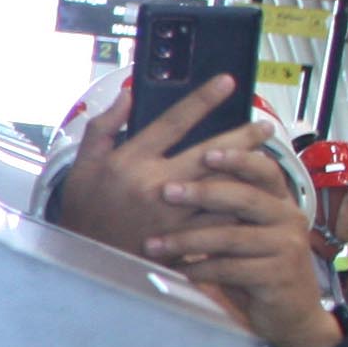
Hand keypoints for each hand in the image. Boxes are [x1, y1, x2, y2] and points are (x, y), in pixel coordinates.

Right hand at [51, 76, 250, 258]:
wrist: (85, 264)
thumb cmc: (84, 213)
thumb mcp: (82, 166)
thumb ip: (103, 128)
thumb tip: (127, 96)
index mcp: (129, 161)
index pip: (173, 122)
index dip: (203, 99)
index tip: (227, 82)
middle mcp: (154, 185)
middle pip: (211, 153)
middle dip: (244, 136)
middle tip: (265, 126)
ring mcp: (172, 214)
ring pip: (222, 188)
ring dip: (248, 174)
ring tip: (265, 161)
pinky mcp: (184, 239)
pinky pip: (221, 220)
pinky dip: (239, 208)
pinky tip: (254, 198)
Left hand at [146, 142, 342, 346]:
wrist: (291, 314)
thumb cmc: (257, 267)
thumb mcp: (245, 232)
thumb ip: (227, 210)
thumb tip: (176, 181)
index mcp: (281, 201)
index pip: (265, 171)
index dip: (238, 159)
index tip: (206, 152)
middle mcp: (289, 218)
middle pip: (245, 197)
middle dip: (202, 193)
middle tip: (167, 192)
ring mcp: (287, 246)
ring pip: (231, 236)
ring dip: (187, 239)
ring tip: (153, 243)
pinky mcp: (279, 275)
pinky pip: (231, 268)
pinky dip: (199, 268)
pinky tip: (177, 270)